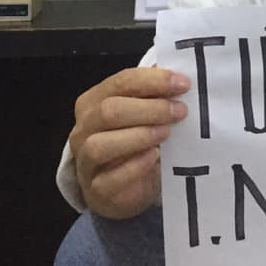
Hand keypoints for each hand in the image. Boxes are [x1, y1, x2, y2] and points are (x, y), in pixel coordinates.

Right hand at [69, 66, 189, 218]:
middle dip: (149, 108)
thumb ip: (154, 94)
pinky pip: (110, 179)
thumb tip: (175, 76)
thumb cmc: (136, 142)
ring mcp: (84, 161)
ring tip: (166, 132)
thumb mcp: (143, 114)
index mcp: (93, 101)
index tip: (183, 84)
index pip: (121, 82)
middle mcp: (83, 128)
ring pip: (100, 144)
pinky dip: (135, 166)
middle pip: (109, 111)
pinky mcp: (96, 190)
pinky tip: (155, 156)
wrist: (126, 188)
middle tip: (180, 111)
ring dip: (139, 136)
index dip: (153, 80)